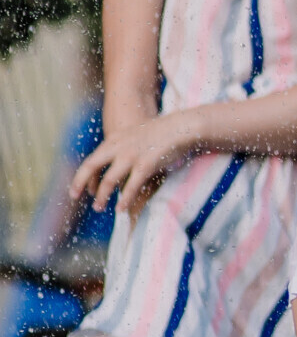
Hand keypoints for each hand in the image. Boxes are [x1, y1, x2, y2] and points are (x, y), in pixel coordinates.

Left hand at [74, 108, 194, 213]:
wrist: (181, 127)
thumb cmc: (163, 134)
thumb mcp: (136, 138)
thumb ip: (124, 150)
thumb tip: (119, 168)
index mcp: (114, 140)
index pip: (92, 160)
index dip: (83, 176)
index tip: (80, 190)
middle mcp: (118, 147)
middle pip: (91, 166)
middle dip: (80, 183)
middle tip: (75, 197)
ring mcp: (131, 156)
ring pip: (109, 180)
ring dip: (102, 196)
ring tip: (99, 208)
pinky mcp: (145, 165)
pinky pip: (131, 186)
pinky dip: (124, 199)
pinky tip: (121, 209)